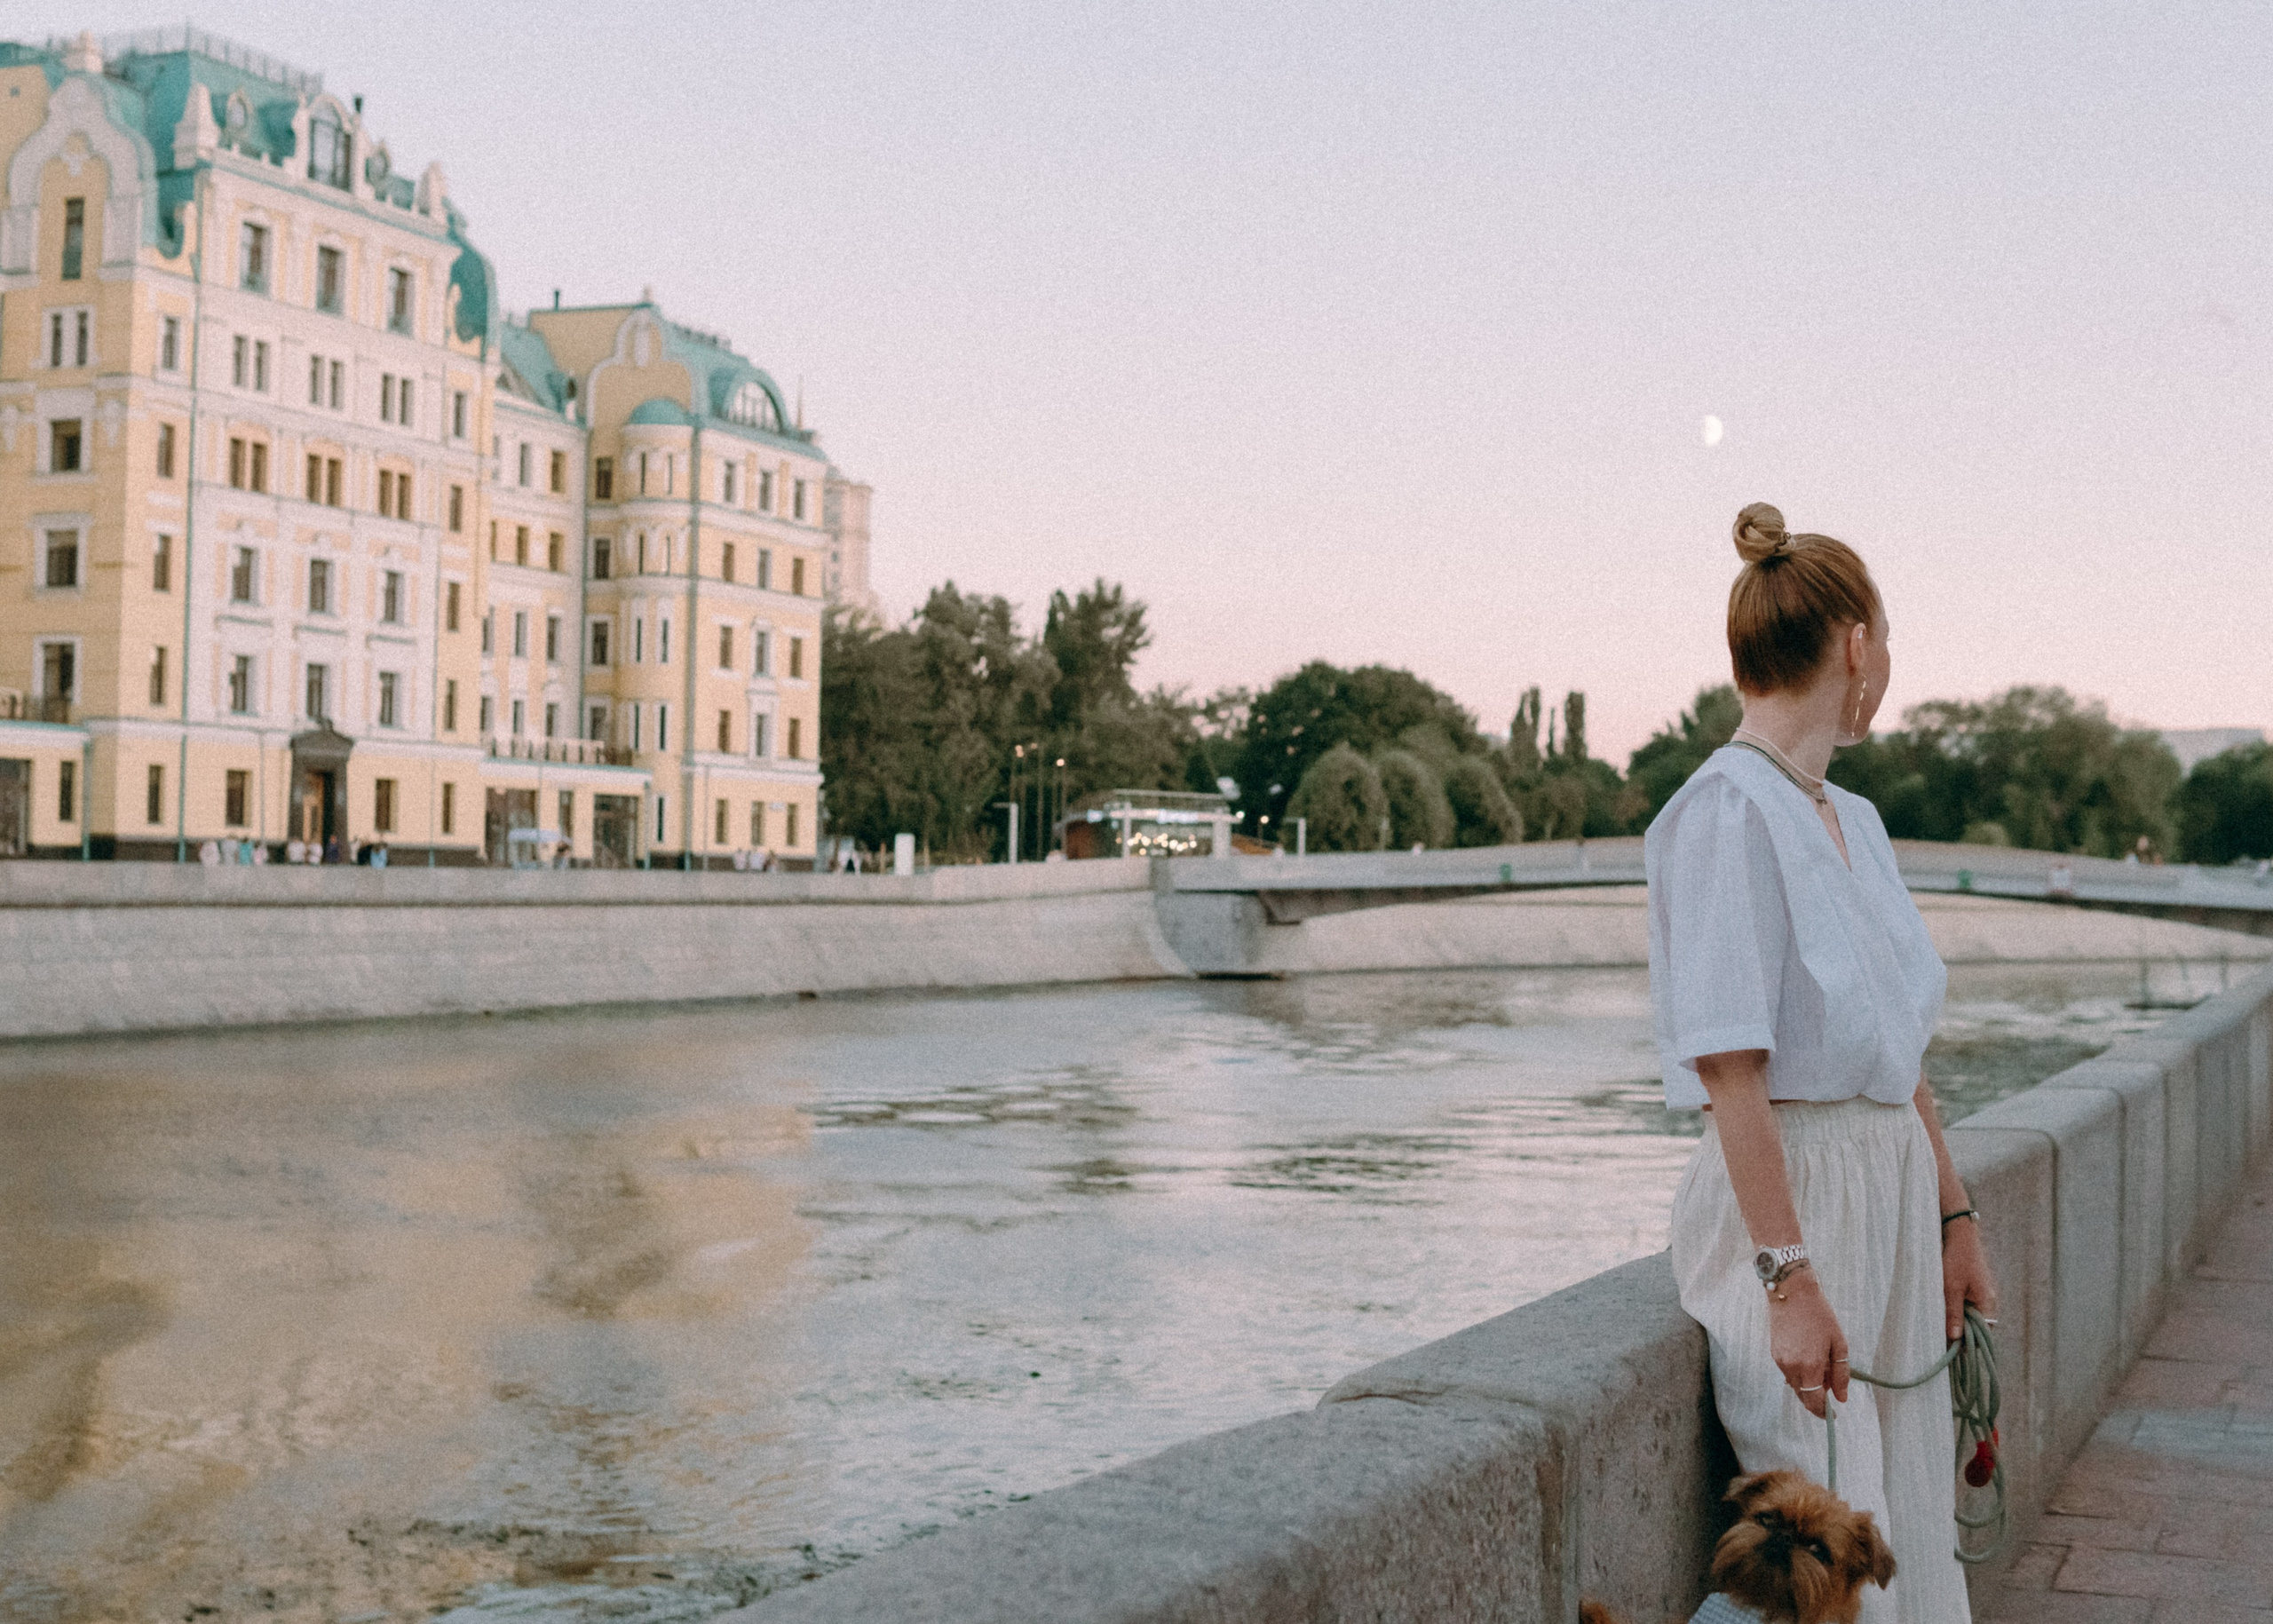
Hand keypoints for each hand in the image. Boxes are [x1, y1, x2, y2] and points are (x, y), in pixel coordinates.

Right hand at [1768, 1271, 1848, 1418]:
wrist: (1792, 1292)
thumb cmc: (1819, 1315)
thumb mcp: (1838, 1343)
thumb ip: (1840, 1374)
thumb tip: (1841, 1397)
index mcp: (1810, 1366)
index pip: (1814, 1401)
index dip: (1823, 1413)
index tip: (1832, 1416)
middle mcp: (1792, 1367)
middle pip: (1803, 1396)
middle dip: (1817, 1399)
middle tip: (1831, 1388)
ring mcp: (1780, 1361)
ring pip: (1795, 1385)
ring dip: (1808, 1385)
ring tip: (1821, 1366)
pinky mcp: (1774, 1353)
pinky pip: (1788, 1373)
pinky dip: (1799, 1374)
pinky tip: (1808, 1358)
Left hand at [1942, 1217, 1999, 1340]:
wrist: (1960, 1234)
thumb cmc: (1956, 1259)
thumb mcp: (1951, 1288)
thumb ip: (1953, 1313)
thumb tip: (1956, 1339)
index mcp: (1988, 1303)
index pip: (1983, 1334)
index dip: (1968, 1343)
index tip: (1951, 1348)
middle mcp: (1989, 1301)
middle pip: (1978, 1327)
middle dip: (1962, 1333)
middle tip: (1941, 1338)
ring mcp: (1983, 1294)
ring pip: (1971, 1317)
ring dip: (1958, 1321)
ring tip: (1939, 1325)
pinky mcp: (1975, 1288)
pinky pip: (1968, 1306)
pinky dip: (1957, 1311)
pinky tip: (1943, 1310)